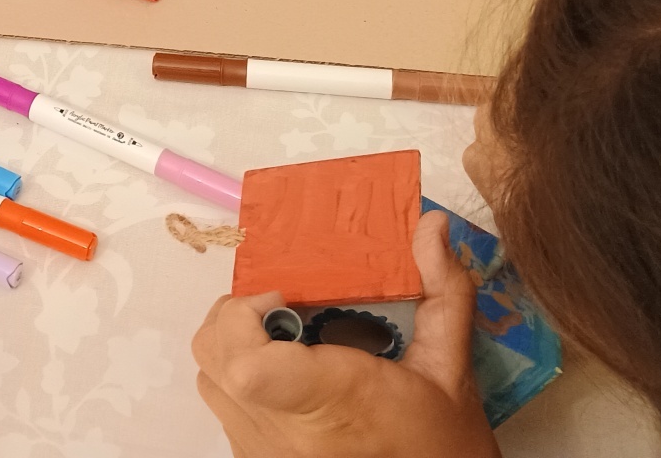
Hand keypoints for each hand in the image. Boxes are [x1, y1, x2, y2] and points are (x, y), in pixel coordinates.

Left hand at [191, 212, 497, 457]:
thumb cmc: (441, 442)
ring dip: (236, 345)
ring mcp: (264, 452)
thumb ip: (443, 292)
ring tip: (287, 343)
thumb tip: (432, 225)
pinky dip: (240, 379)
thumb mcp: (451, 367)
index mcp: (334, 400)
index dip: (247, 317)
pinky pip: (221, 405)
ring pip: (209, 377)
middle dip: (239, 315)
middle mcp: (287, 434)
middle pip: (213, 355)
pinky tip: (288, 380)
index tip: (285, 298)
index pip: (249, 367)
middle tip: (287, 311)